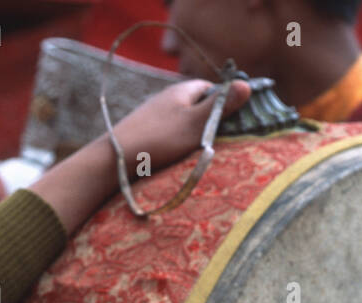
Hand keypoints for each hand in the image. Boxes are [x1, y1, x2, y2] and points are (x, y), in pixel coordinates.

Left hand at [29, 79, 251, 234]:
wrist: (114, 160)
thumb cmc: (158, 140)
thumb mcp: (195, 124)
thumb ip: (221, 107)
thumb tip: (247, 84)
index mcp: (181, 90)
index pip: (212, 88)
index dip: (226, 102)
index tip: (237, 120)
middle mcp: (166, 99)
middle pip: (198, 106)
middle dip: (210, 121)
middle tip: (222, 140)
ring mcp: (154, 116)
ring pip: (183, 122)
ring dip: (193, 135)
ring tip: (200, 153)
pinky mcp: (144, 133)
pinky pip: (169, 135)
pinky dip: (177, 144)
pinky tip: (177, 158)